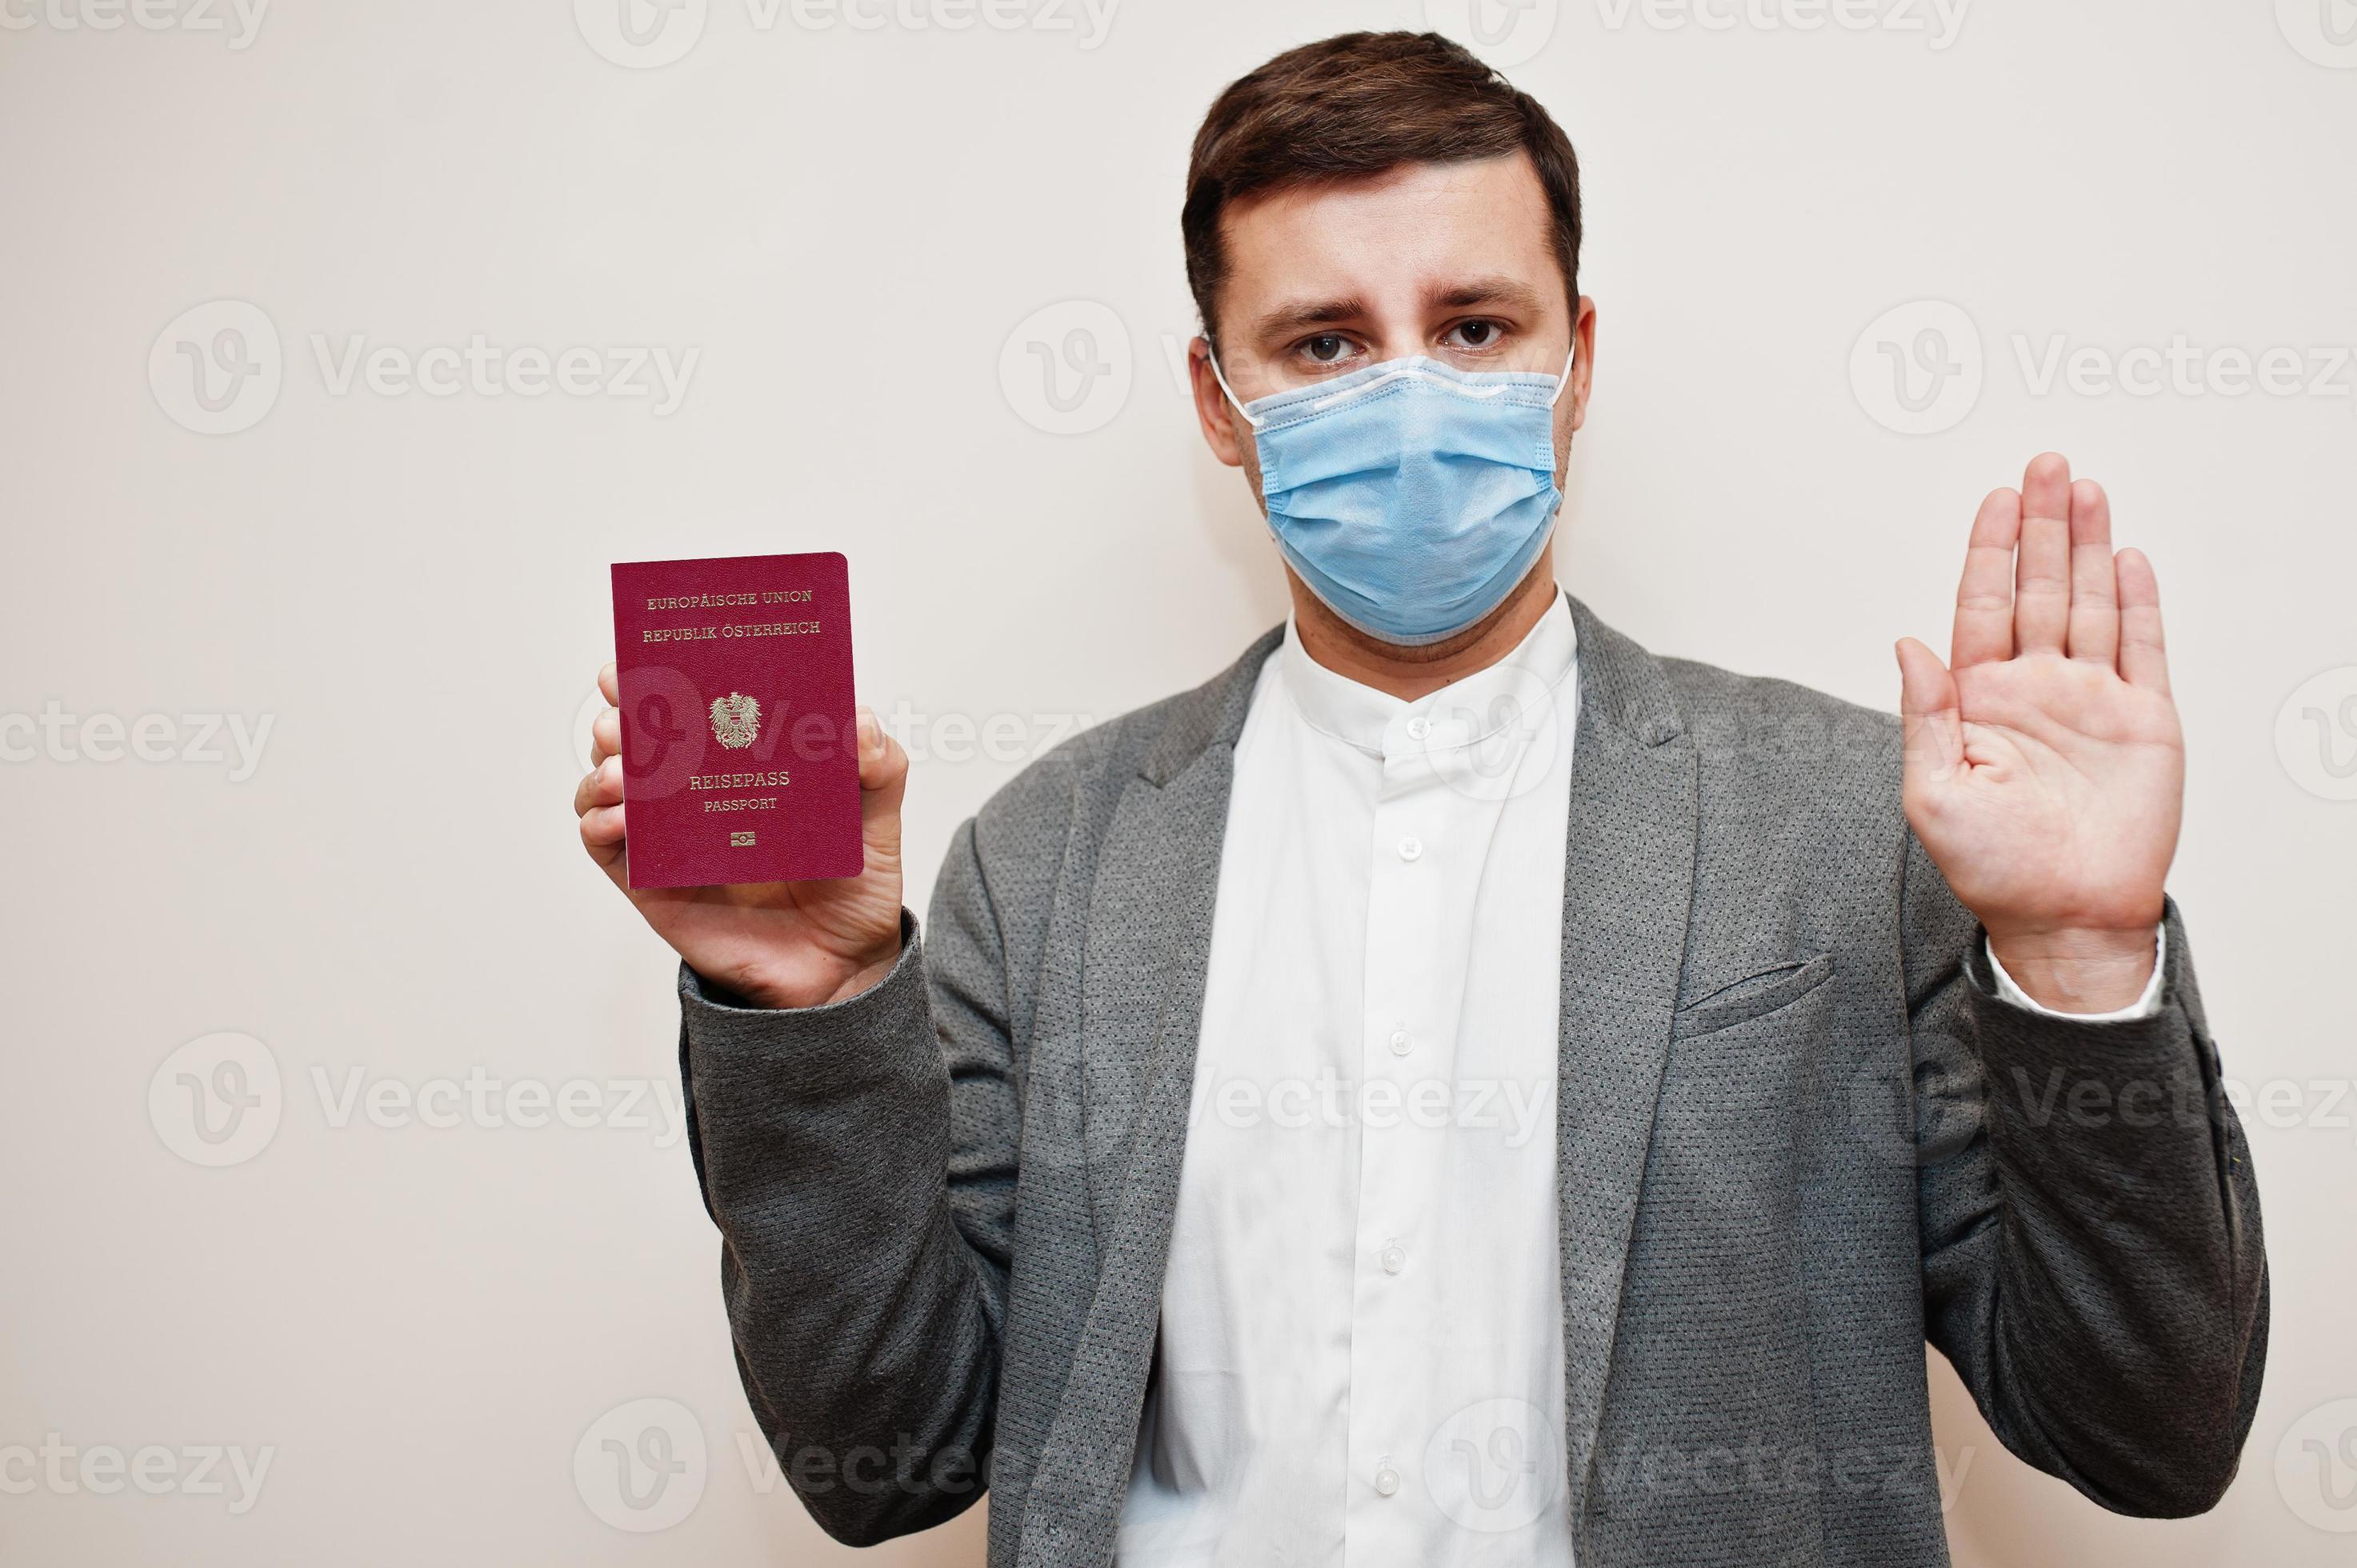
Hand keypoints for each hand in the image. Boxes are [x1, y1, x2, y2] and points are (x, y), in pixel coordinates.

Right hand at [574, 662, 907, 1008]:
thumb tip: (859, 720)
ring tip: (623, 768)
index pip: (691, 703)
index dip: (661, 675)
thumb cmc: (855, 885)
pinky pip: (608, 847)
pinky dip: (599, 823)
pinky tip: (619, 817)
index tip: (645, 654)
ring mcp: (669, 835)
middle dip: (621, 714)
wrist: (842, 967)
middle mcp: (696, 790)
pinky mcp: (651, 881)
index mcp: (741, 759)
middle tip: (625, 713)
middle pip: (638, 736)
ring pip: (609, 784)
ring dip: (604, 766)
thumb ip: (878, 768)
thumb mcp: (877, 819)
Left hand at [1897, 454, 2180, 1012]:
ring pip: (2089, 604)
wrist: (2066, 918)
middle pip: (2039, 588)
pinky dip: (2136, 601)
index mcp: (1979, 701)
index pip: (1983, 606)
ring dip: (2087, 546)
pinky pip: (2142, 648)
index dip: (1990, 551)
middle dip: (2041, 526)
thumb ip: (1924, 714)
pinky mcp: (2144, 719)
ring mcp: (2091, 699)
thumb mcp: (1933, 793)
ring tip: (2085, 489)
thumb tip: (1907, 642)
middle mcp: (2035, 689)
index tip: (1996, 499)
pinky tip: (2127, 558)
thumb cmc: (1993, 869)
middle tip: (2046, 465)